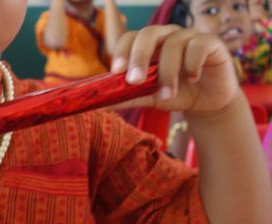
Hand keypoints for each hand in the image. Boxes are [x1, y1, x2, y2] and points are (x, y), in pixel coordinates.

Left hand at [110, 25, 239, 114]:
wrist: (207, 103)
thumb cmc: (174, 94)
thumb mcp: (147, 98)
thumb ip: (125, 98)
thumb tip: (97, 104)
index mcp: (149, 45)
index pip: (130, 38)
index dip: (122, 52)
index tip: (116, 72)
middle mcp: (167, 36)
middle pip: (149, 33)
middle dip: (139, 57)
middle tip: (134, 81)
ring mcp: (189, 37)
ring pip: (174, 44)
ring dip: (168, 73)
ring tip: (167, 96)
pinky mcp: (211, 44)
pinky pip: (199, 46)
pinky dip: (193, 64)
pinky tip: (192, 79)